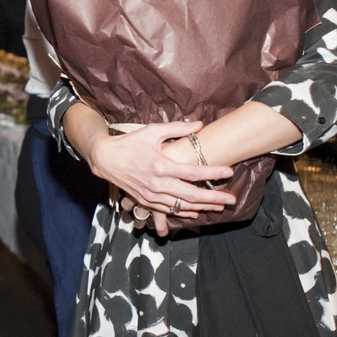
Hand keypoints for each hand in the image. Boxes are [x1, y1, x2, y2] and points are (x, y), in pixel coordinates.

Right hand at [82, 119, 233, 237]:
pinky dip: (183, 212)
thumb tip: (199, 124)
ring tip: (220, 207)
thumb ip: (177, 128)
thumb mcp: (152, 131)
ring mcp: (151, 195)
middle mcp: (157, 184)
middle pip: (192, 195)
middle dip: (214, 198)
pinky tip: (196, 212)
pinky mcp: (145, 201)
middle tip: (232, 199)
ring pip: (182, 206)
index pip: (193, 172)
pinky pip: (168, 210)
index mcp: (161, 165)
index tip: (230, 172)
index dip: (213, 173)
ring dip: (203, 207)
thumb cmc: (129, 143)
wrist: (104, 159)